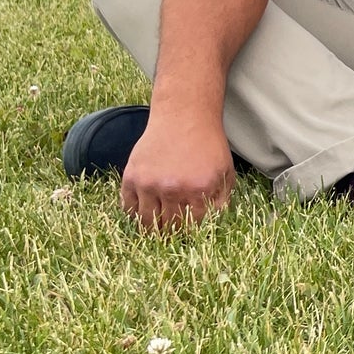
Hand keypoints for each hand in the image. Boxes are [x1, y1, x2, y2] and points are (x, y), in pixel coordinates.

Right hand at [120, 111, 235, 230]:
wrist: (184, 116)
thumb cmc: (208, 145)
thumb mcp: (225, 172)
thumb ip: (221, 200)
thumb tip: (213, 226)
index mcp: (198, 190)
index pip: (192, 227)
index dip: (191, 235)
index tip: (189, 237)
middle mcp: (172, 189)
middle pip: (169, 228)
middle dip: (172, 235)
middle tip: (172, 238)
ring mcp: (149, 183)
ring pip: (147, 223)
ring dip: (152, 230)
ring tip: (158, 230)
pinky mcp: (132, 177)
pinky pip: (128, 208)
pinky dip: (134, 216)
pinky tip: (143, 214)